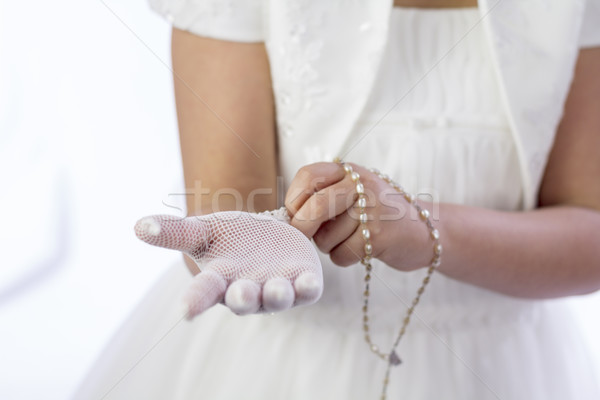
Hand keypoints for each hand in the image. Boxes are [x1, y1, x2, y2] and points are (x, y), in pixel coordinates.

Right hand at [134, 210, 322, 318]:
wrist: (267, 235)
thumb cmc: (230, 238)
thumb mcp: (203, 231)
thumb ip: (175, 232)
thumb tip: (139, 226)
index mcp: (219, 280)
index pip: (202, 293)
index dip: (195, 302)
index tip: (186, 311)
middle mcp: (246, 290)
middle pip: (242, 300)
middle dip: (242, 298)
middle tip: (239, 291)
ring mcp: (276, 289)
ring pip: (277, 299)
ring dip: (277, 296)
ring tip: (276, 288)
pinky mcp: (302, 283)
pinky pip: (307, 291)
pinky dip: (308, 288)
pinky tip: (309, 281)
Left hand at [284, 162, 432, 270]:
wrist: (424, 232)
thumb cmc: (379, 216)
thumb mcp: (354, 193)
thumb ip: (324, 197)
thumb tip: (287, 219)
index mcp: (350, 171)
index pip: (309, 176)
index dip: (294, 198)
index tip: (294, 214)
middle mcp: (362, 185)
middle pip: (316, 206)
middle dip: (302, 227)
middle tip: (303, 236)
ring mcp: (373, 209)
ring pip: (327, 236)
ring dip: (329, 246)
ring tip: (349, 240)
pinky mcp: (381, 235)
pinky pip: (342, 253)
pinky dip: (344, 258)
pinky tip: (361, 250)